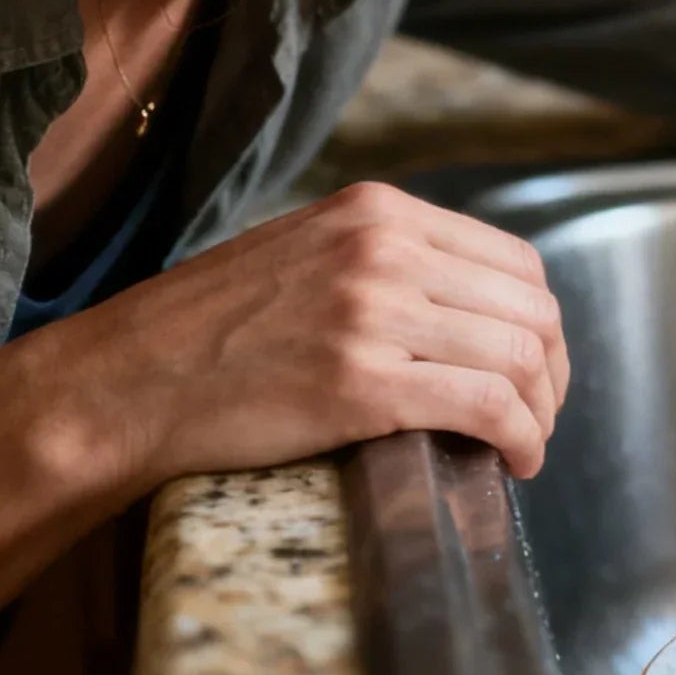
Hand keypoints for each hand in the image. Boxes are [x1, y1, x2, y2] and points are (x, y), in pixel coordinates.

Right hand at [56, 180, 569, 486]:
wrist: (122, 381)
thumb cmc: (210, 328)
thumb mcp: (308, 251)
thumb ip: (388, 258)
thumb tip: (472, 300)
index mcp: (379, 212)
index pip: (515, 262)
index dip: (542, 323)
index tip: (537, 366)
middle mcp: (386, 251)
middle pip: (531, 310)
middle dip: (553, 371)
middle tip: (539, 416)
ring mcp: (375, 314)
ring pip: (520, 358)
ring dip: (541, 412)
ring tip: (526, 445)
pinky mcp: (363, 384)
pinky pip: (486, 407)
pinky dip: (520, 438)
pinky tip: (514, 462)